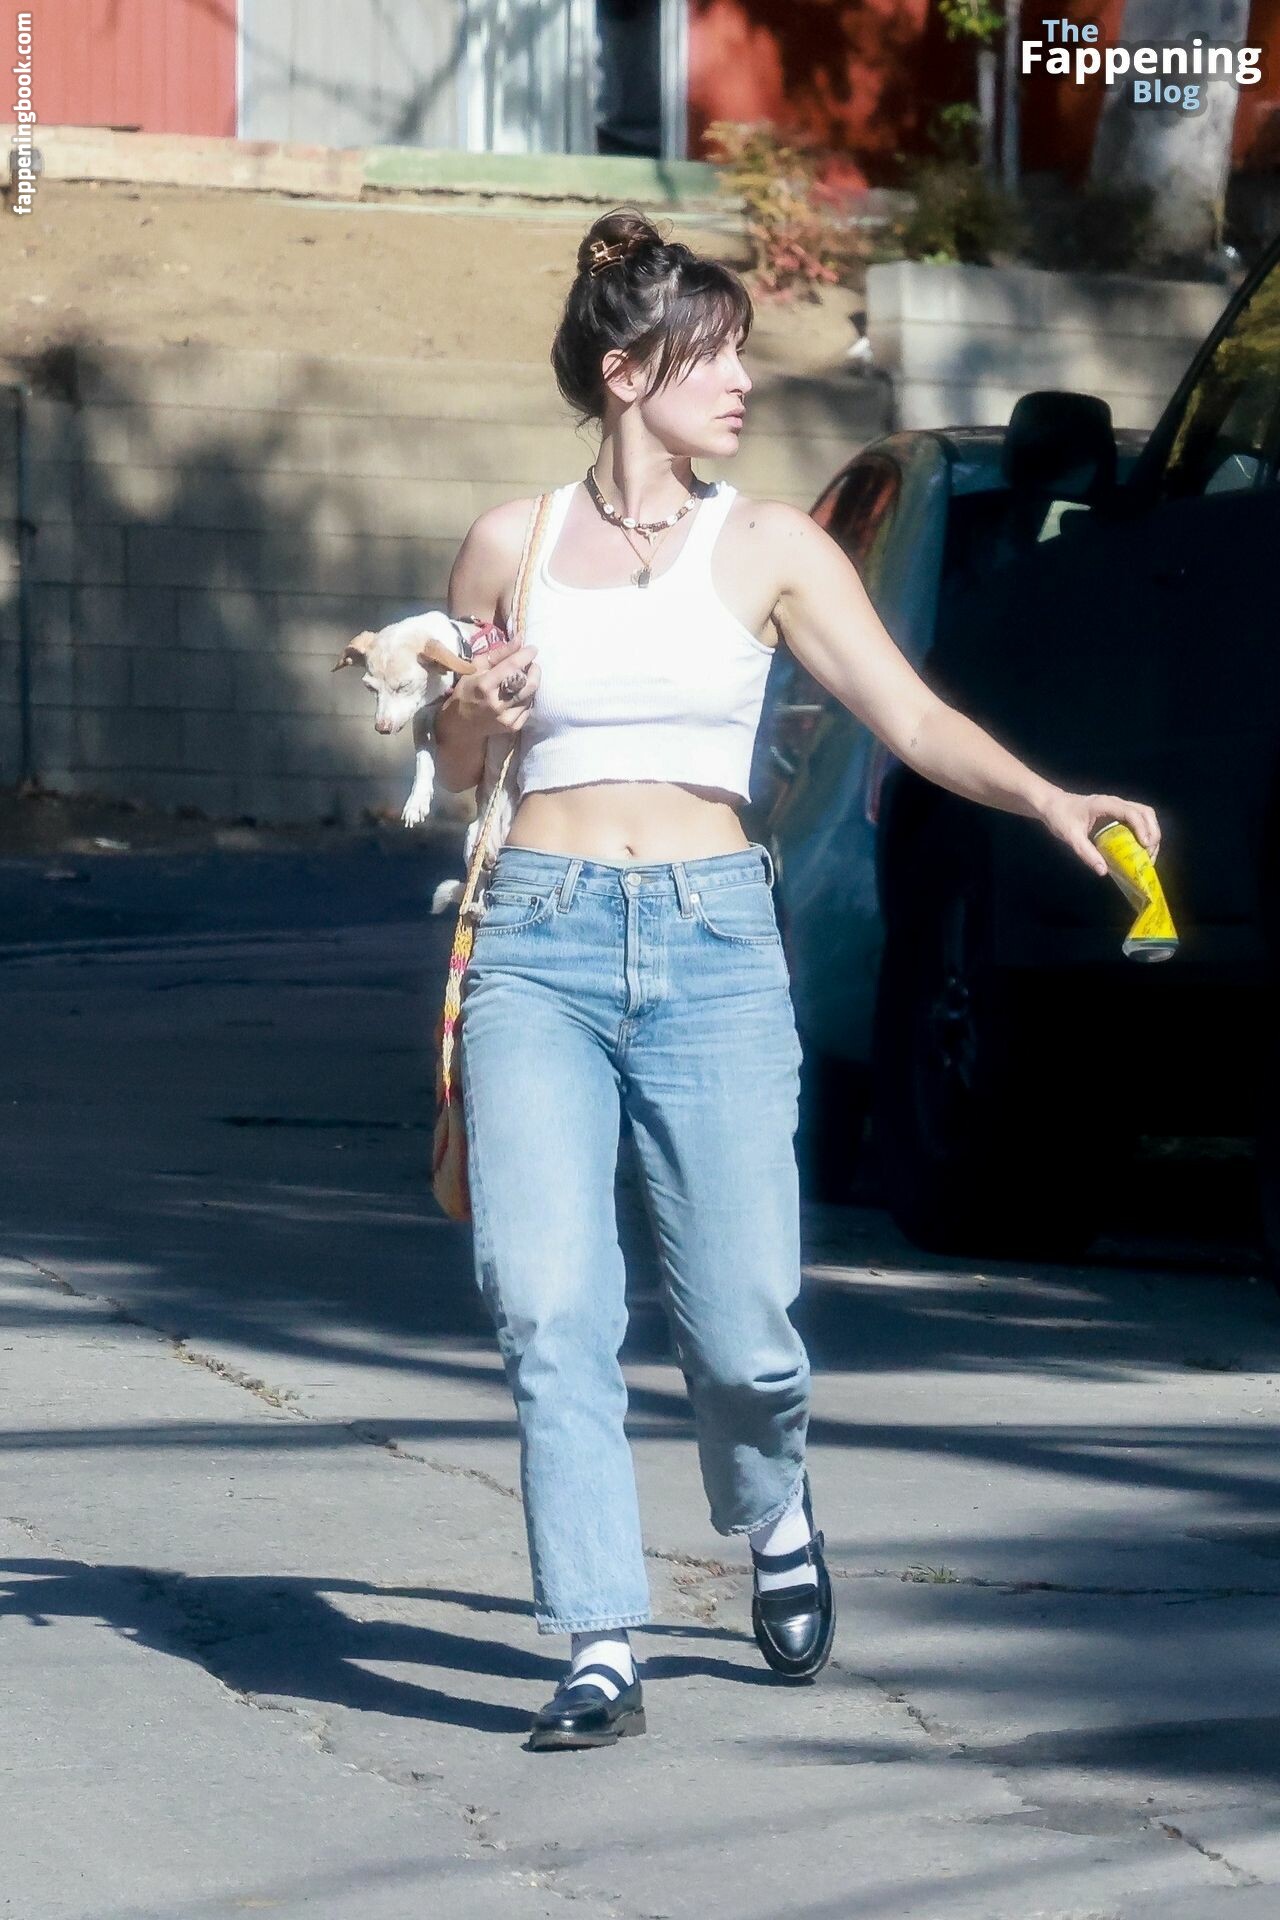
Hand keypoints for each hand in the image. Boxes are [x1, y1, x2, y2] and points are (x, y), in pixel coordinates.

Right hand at [447, 635, 540, 737]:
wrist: (461, 724)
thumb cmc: (467, 690)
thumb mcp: (477, 667)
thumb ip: (500, 653)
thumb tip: (521, 638)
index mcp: (485, 685)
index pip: (513, 666)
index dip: (526, 655)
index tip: (533, 649)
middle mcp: (498, 703)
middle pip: (529, 683)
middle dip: (534, 670)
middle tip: (531, 665)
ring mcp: (506, 718)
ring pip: (531, 695)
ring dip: (531, 683)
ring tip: (523, 678)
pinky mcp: (512, 727)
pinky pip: (529, 708)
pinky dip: (527, 698)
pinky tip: (518, 695)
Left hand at [1039, 789, 1160, 877]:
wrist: (1052, 805)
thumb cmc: (1060, 817)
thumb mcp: (1070, 837)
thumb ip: (1086, 853)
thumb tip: (1103, 871)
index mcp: (1105, 804)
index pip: (1131, 813)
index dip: (1142, 828)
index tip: (1146, 846)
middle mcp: (1115, 803)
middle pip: (1145, 812)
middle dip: (1153, 832)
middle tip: (1150, 854)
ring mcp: (1117, 807)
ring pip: (1144, 815)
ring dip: (1151, 832)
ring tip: (1149, 854)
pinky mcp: (1117, 814)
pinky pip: (1137, 820)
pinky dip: (1144, 833)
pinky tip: (1140, 850)